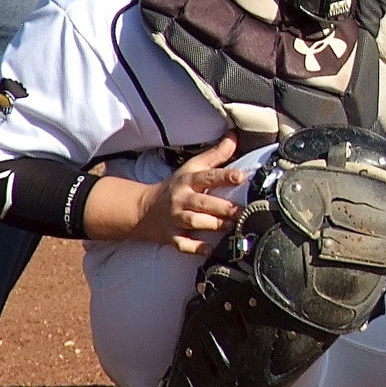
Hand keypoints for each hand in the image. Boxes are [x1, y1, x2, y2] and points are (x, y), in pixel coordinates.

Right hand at [131, 134, 244, 254]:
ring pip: (195, 222)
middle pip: (203, 202)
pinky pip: (184, 244)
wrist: (143, 209)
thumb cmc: (174, 186)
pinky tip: (209, 250)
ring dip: (213, 225)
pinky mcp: (172, 236)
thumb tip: (234, 136)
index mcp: (188, 180)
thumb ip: (215, 154)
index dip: (224, 175)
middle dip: (223, 207)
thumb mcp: (192, 167)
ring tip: (231, 226)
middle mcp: (182, 198)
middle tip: (242, 210)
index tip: (241, 176)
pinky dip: (196, 248)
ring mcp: (176, 218)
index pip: (208, 176)